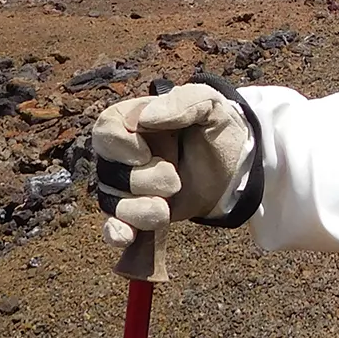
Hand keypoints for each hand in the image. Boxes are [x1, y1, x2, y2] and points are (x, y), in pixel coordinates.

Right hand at [91, 81, 257, 276]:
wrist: (234, 165)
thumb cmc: (216, 128)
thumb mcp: (210, 104)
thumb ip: (183, 101)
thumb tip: (145, 118)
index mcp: (134, 119)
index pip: (105, 130)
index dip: (121, 146)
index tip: (146, 154)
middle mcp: (122, 153)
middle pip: (109, 171)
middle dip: (143, 180)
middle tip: (175, 178)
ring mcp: (126, 185)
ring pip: (112, 202)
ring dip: (142, 208)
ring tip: (169, 203)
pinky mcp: (136, 213)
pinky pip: (112, 226)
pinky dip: (116, 233)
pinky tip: (127, 236)